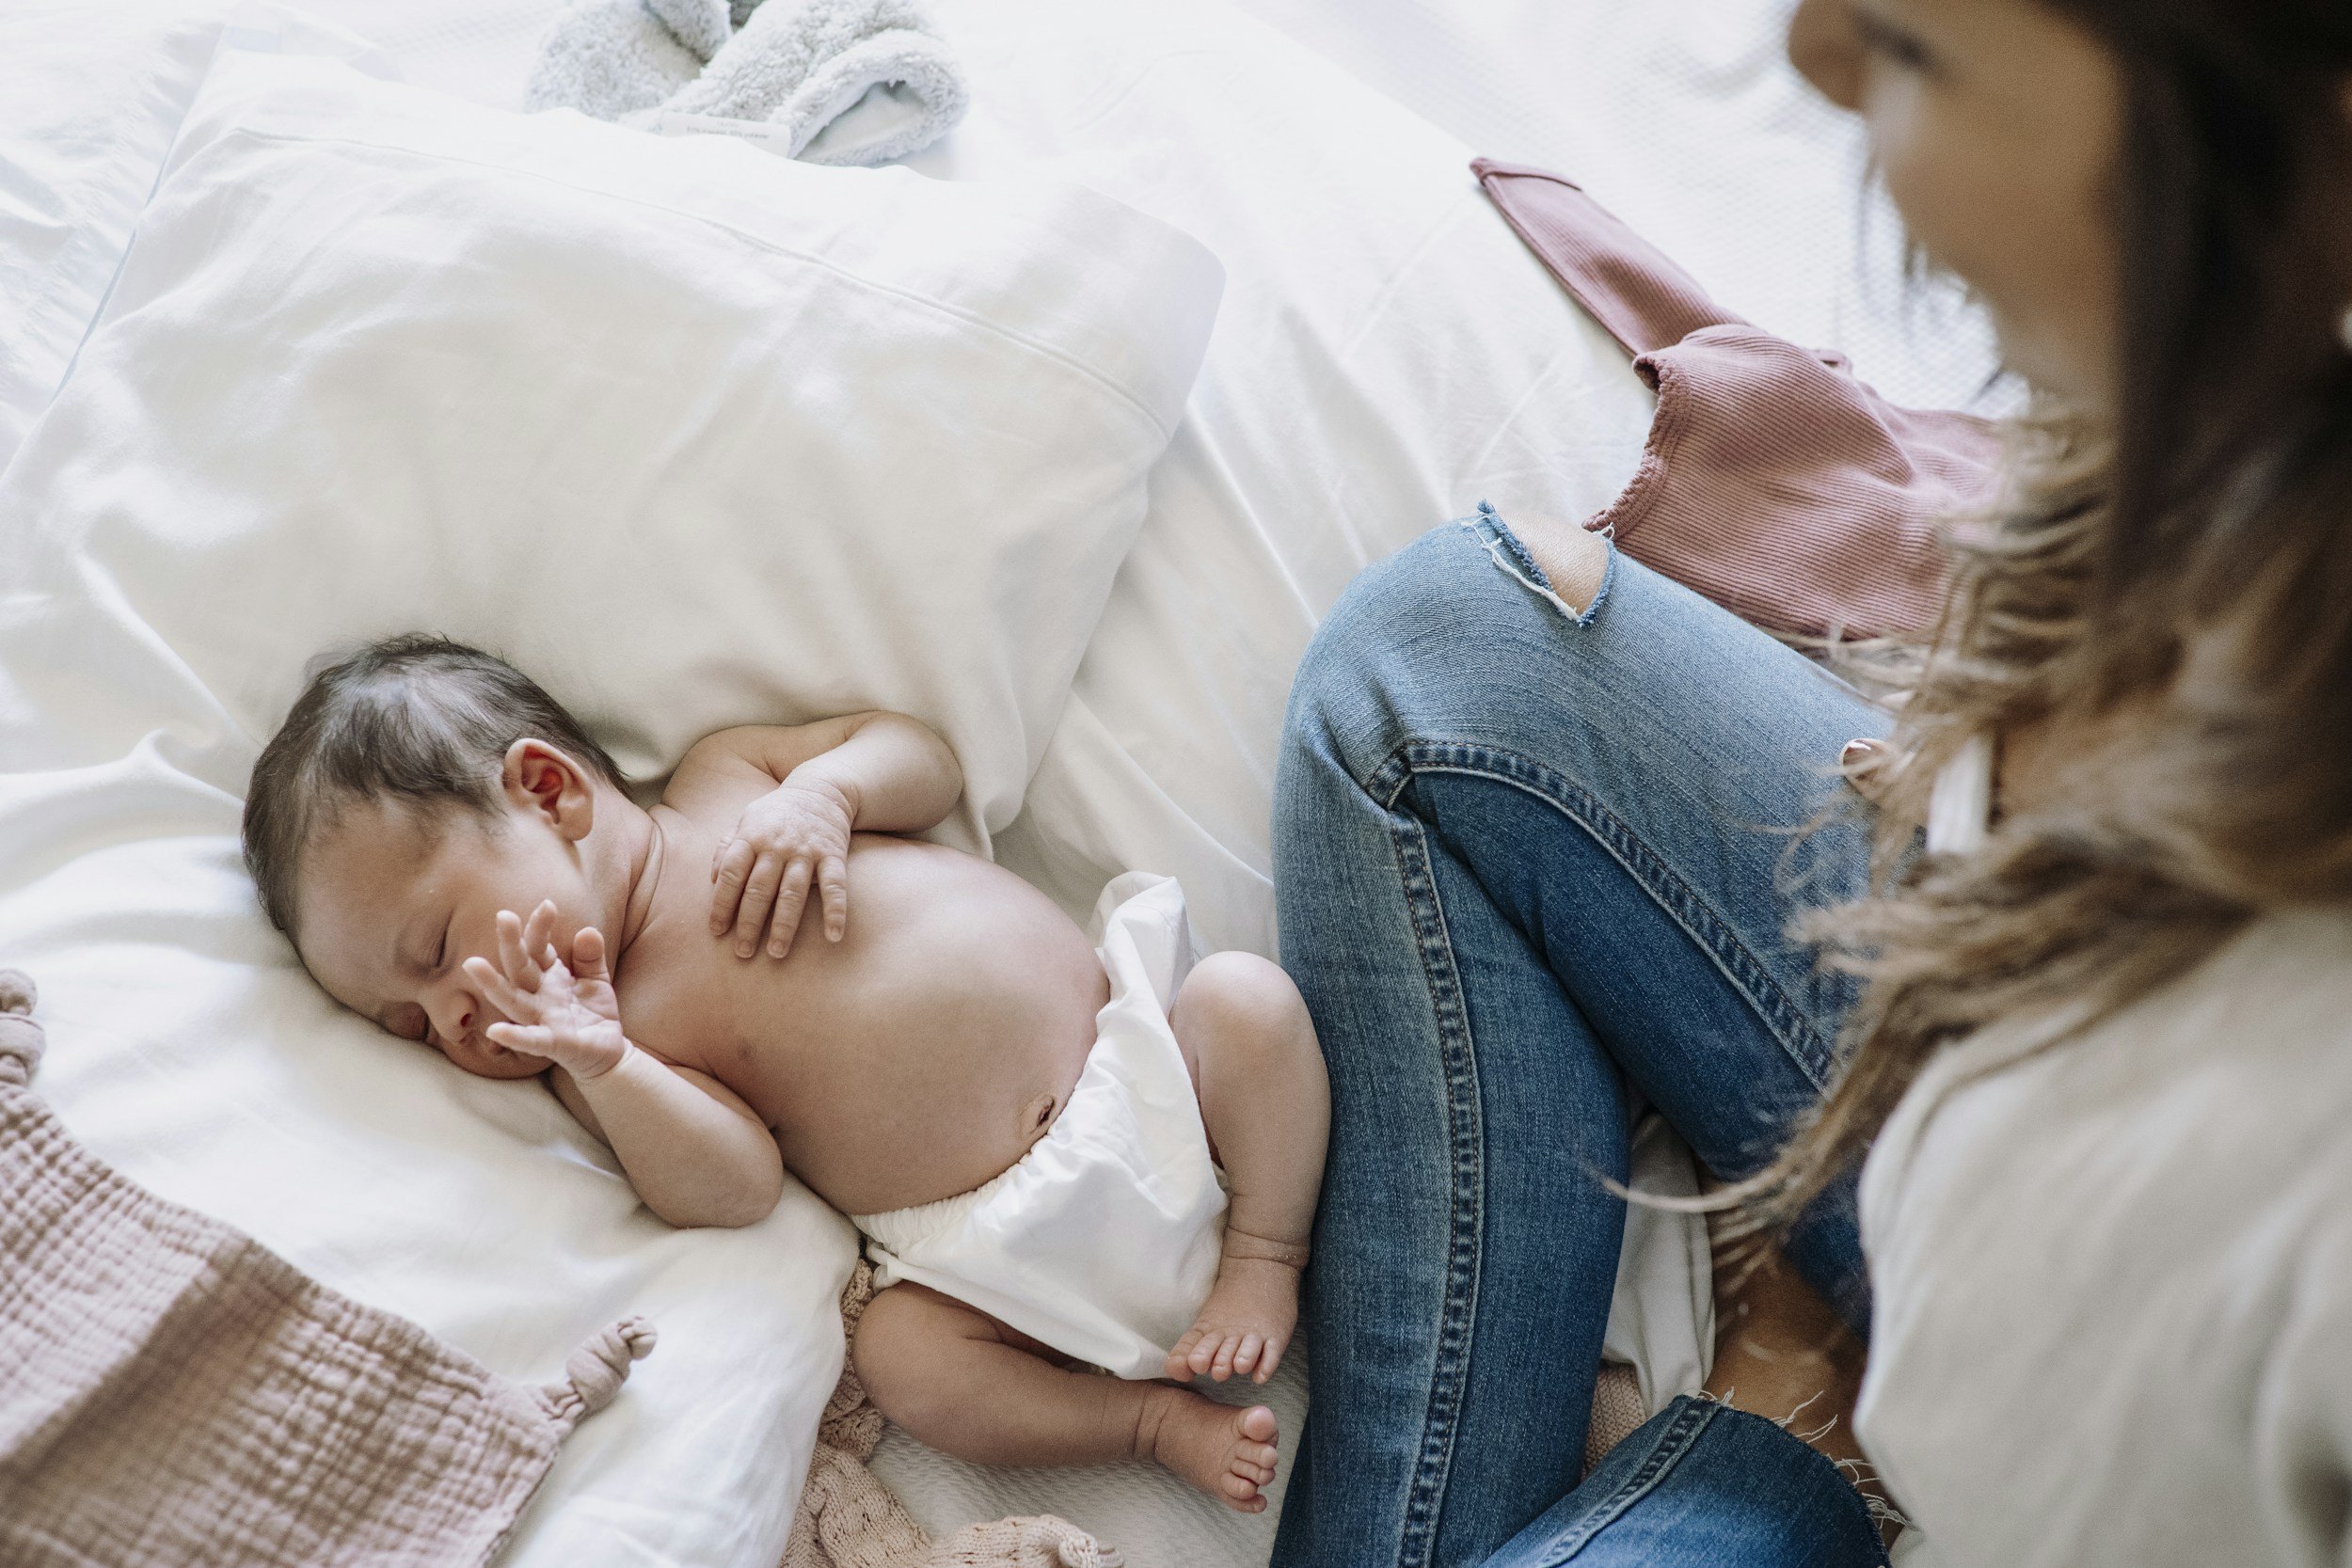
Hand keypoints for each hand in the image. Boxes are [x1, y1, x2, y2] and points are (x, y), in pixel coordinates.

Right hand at [463, 900, 629, 1080]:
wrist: (605, 1053)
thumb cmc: (592, 1013)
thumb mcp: (596, 979)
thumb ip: (591, 957)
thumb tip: (588, 931)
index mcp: (548, 976)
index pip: (539, 948)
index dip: (540, 928)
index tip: (547, 904)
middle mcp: (538, 996)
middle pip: (520, 967)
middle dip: (512, 943)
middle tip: (503, 915)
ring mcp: (542, 1020)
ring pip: (514, 1001)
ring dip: (493, 984)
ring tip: (473, 964)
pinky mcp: (553, 1044)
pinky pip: (532, 1040)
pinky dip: (514, 1036)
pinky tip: (495, 1030)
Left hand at [709, 781, 852, 958]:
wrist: (821, 790)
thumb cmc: (777, 812)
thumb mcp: (745, 819)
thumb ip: (727, 847)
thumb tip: (712, 880)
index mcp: (751, 837)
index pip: (732, 874)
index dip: (721, 903)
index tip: (716, 931)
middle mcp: (777, 845)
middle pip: (759, 889)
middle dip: (749, 923)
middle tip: (743, 953)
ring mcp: (806, 851)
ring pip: (792, 893)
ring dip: (784, 925)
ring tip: (777, 953)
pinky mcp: (833, 855)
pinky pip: (835, 886)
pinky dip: (836, 911)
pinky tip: (834, 936)